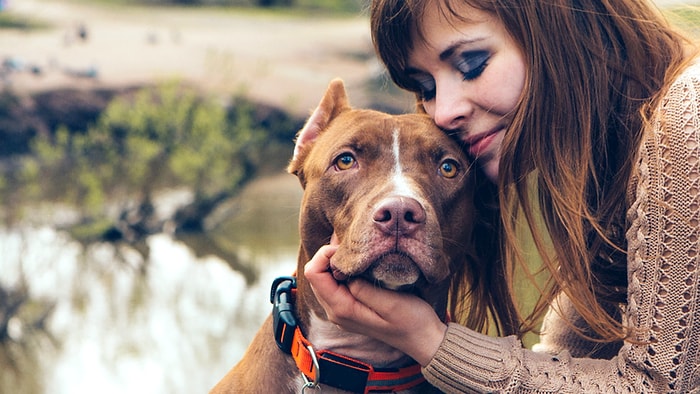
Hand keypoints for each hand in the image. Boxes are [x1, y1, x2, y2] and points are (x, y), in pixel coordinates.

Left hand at [304, 245, 446, 365]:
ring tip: (356, 248)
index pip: (314, 274)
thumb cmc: (411, 321)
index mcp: (342, 309)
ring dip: (336, 261)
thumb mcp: (390, 303)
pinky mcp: (349, 308)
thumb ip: (363, 288)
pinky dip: (342, 269)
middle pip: (315, 274)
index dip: (325, 254)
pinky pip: (335, 284)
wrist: (423, 339)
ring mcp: (341, 311)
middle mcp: (336, 312)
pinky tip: (359, 261)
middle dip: (329, 255)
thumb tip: (344, 270)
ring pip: (324, 278)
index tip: (349, 248)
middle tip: (353, 243)